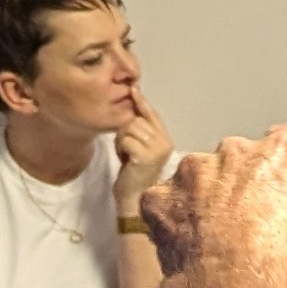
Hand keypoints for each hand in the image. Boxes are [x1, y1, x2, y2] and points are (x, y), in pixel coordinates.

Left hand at [111, 92, 175, 207]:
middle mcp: (164, 142)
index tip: (133, 89)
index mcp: (166, 139)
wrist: (134, 198)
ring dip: (121, 140)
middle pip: (137, 119)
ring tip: (126, 154)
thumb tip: (134, 103)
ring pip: (130, 128)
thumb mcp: (140, 147)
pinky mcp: (145, 156)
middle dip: (125, 130)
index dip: (142, 102)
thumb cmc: (134, 173)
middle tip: (126, 148)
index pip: (152, 114)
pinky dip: (120, 148)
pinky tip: (125, 159)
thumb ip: (141, 129)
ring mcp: (156, 149)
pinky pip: (126, 139)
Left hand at [133, 126, 286, 287]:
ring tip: (218, 235)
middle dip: (245, 180)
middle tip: (252, 219)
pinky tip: (189, 240)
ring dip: (207, 197)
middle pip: (242, 156)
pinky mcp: (162, 195)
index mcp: (285, 153)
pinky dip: (174, 216)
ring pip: (201, 175)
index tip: (286, 185)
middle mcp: (237, 151)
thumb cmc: (276, 264)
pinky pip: (167, 201)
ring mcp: (195, 170)